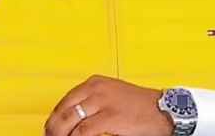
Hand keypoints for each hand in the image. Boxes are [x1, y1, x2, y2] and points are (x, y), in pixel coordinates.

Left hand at [44, 75, 173, 135]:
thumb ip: (93, 103)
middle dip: (53, 128)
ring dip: (60, 135)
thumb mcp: (112, 96)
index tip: (50, 129)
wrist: (164, 110)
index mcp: (94, 82)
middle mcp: (95, 89)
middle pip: (63, 110)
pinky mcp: (109, 117)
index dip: (54, 118)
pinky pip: (82, 132)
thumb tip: (74, 121)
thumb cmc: (141, 106)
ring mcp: (102, 102)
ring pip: (69, 121)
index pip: (65, 100)